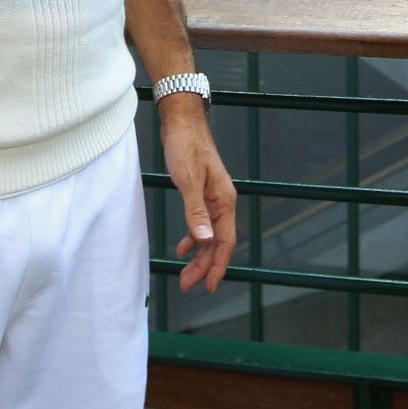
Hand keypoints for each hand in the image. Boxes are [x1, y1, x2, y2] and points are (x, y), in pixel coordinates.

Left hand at [161, 96, 236, 292]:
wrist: (183, 121)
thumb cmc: (186, 147)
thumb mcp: (188, 180)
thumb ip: (195, 212)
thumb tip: (204, 242)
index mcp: (224, 200)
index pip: (225, 242)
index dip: (217, 266)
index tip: (208, 287)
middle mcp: (222, 201)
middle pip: (217, 242)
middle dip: (204, 266)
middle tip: (186, 286)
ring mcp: (213, 197)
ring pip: (209, 235)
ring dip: (198, 255)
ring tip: (184, 274)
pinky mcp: (202, 193)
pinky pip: (201, 224)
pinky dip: (193, 238)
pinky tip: (182, 248)